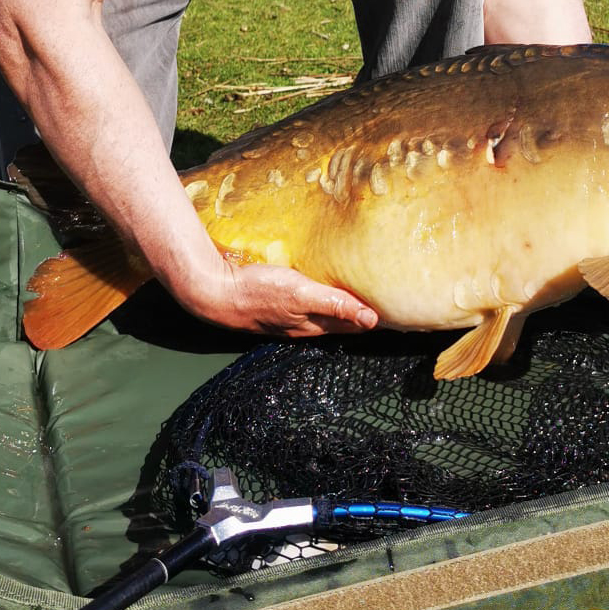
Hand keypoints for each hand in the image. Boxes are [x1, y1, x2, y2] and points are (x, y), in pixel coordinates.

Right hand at [184, 258, 378, 338]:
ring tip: (360, 290)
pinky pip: (304, 303)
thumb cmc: (257, 293)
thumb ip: (335, 305)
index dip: (373, 316)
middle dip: (361, 311)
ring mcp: (287, 317)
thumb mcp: (301, 295)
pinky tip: (320, 284)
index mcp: (314, 325)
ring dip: (341, 303)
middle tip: (384, 295)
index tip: (395, 306)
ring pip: (322, 312)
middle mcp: (303, 325)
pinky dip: (319, 296)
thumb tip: (372, 319)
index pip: (354, 324)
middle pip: (340, 319)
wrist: (212, 292)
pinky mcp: (274, 304)